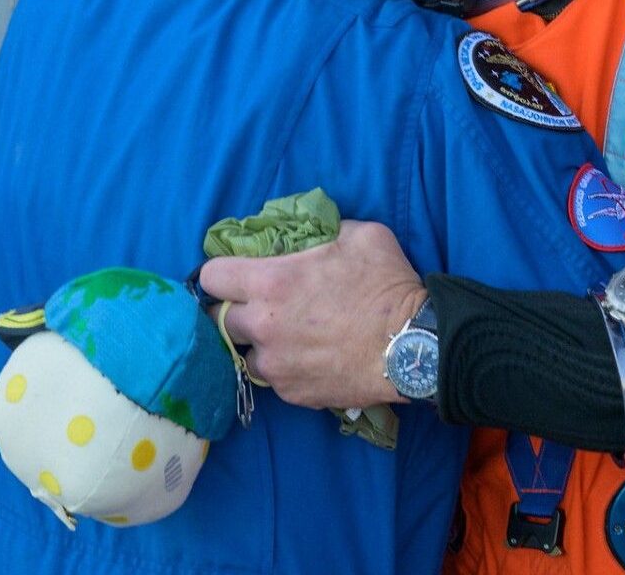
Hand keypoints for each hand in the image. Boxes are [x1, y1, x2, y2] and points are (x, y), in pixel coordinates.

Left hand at [198, 220, 427, 409]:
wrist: (413, 347)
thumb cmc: (387, 285)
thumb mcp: (359, 235)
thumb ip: (322, 231)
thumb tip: (309, 232)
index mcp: (270, 282)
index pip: (211, 277)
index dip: (221, 273)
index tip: (233, 275)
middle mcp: (263, 326)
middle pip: (218, 320)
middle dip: (233, 310)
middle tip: (257, 307)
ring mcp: (276, 364)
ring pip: (244, 353)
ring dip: (258, 344)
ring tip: (286, 337)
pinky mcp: (292, 393)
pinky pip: (274, 379)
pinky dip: (284, 368)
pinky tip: (308, 357)